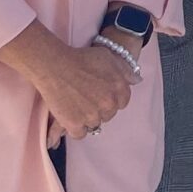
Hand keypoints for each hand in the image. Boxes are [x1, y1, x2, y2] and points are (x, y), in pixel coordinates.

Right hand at [0, 23, 132, 143]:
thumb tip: (137, 81)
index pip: (122, 102)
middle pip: (108, 114)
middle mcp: (109, 105)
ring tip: (76, 105)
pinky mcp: (75, 125)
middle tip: (86, 98)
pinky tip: (70, 116)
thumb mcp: (108, 58)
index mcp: (119, 90)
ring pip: (94, 124)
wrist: (55, 65)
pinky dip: (75, 127)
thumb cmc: (81, 58)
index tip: (99, 93)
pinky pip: (80, 134)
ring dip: (87, 118)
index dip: (110, 98)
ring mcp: (92, 116)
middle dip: (100, 108)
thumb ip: (125, 71)